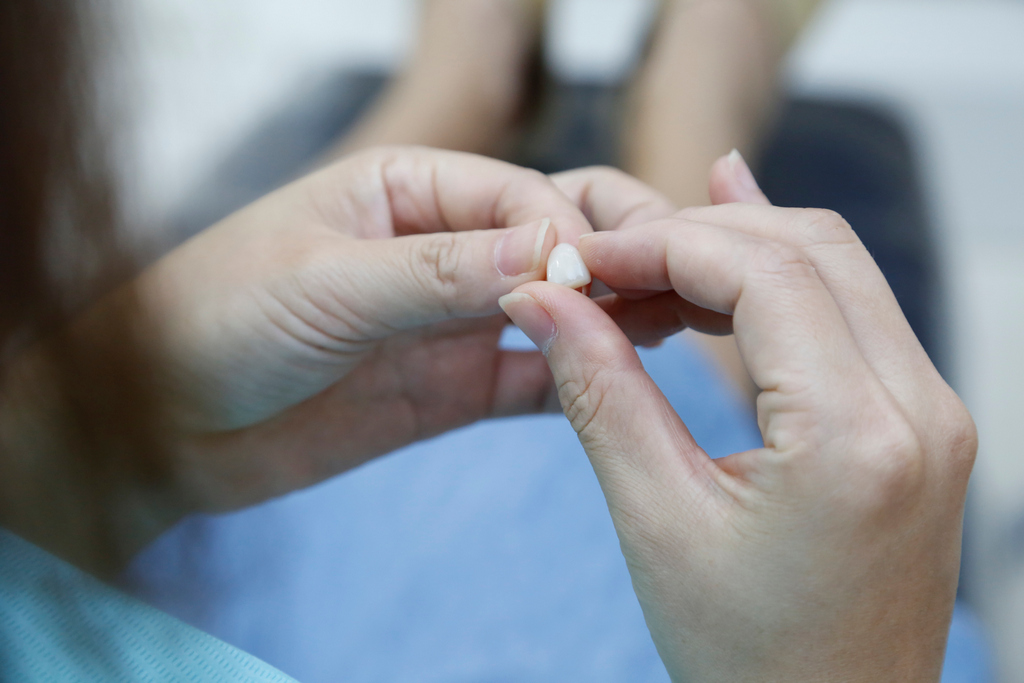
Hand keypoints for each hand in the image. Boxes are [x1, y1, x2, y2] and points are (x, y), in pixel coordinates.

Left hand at [135, 149, 683, 512]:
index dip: (566, 229)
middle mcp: (440, 248)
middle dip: (615, 251)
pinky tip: (626, 379)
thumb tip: (551, 247)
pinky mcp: (454, 388)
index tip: (598, 272)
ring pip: (558, 305)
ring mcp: (453, 320)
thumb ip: (434, 272)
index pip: (515, 193)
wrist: (160, 428)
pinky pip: (534, 377)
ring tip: (676, 326)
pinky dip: (580, 374)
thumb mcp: (321, 285)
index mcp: (403, 188)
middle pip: (554, 233)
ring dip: (614, 312)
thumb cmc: (211, 322)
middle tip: (674, 282)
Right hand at [500, 153, 976, 680]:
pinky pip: (852, 313)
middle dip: (694, 236)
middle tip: (604, 266)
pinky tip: (720, 261)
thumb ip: (599, 390)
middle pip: (807, 247)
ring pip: (833, 269)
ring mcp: (932, 413)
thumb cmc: (748, 657)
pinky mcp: (918, 423)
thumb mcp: (657, 520)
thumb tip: (540, 301)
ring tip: (639, 278)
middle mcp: (921, 410)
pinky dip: (777, 282)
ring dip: (732, 255)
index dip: (660, 244)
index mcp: (858, 438)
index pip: (762, 271)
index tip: (582, 261)